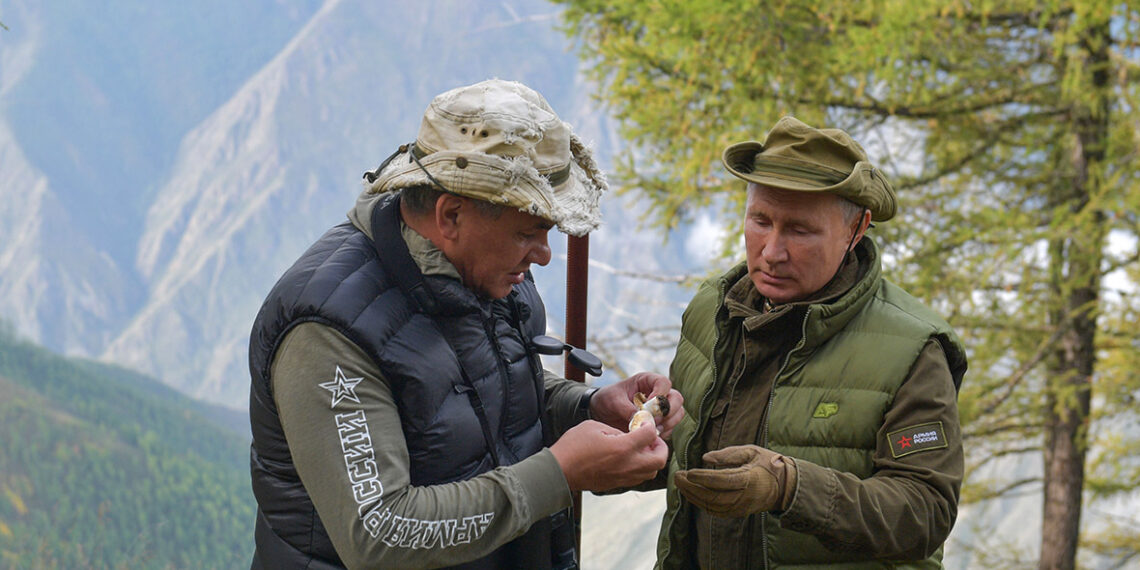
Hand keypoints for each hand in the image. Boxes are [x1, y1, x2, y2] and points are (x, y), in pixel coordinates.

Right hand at [550, 420, 667, 491]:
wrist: (559, 471)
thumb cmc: (574, 446)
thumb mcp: (595, 426)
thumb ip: (617, 429)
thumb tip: (630, 434)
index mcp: (623, 448)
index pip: (651, 435)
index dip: (650, 426)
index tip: (644, 423)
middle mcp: (628, 465)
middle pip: (660, 459)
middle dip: (660, 446)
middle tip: (651, 439)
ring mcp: (624, 477)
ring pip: (652, 471)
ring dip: (652, 459)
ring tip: (642, 449)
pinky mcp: (618, 484)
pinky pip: (639, 478)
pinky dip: (642, 468)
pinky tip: (631, 458)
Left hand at [589, 372, 683, 438]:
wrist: (602, 413)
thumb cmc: (607, 400)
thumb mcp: (613, 401)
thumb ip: (626, 408)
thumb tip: (641, 418)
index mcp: (647, 381)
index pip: (664, 382)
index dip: (660, 394)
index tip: (648, 406)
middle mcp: (658, 393)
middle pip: (676, 398)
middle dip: (668, 411)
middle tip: (654, 421)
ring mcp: (661, 408)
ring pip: (678, 413)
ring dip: (668, 423)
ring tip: (652, 430)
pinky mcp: (660, 422)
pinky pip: (671, 427)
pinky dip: (664, 433)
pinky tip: (651, 437)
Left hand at [673, 445, 796, 516]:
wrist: (784, 486)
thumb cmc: (767, 464)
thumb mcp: (751, 451)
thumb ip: (728, 454)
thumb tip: (705, 458)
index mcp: (750, 479)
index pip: (722, 481)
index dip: (703, 478)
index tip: (689, 472)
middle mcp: (744, 497)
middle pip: (713, 496)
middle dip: (692, 488)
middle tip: (677, 476)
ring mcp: (741, 507)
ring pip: (712, 506)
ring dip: (693, 496)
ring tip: (680, 484)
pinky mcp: (738, 513)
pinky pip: (715, 511)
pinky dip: (701, 504)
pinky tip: (691, 494)